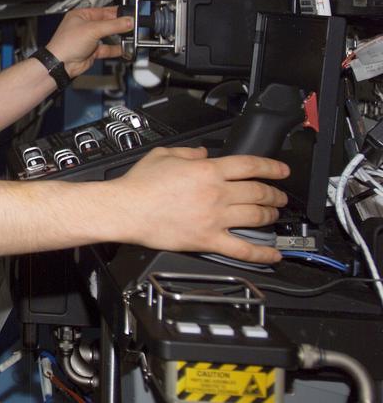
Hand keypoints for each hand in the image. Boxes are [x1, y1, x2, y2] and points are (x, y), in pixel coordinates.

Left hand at [46, 6, 132, 77]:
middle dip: (119, 25)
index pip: (103, 11)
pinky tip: (124, 48)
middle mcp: (84, 26)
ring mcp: (88, 39)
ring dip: (118, 37)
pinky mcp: (91, 51)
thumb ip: (113, 25)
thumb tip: (128, 21)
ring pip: (107, 36)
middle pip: (106, 23)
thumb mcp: (93, 29)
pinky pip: (107, 48)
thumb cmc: (66, 44)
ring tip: (130, 36)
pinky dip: (116, 49)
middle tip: (131, 25)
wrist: (61, 64)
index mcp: (80, 15)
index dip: (116, 13)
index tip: (129, 15)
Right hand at [112, 147, 289, 263]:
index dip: (272, 167)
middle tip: (280, 196)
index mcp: (207, 170)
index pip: (250, 166)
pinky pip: (242, 249)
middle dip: (275, 194)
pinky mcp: (208, 239)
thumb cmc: (139, 184)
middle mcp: (216, 194)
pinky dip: (262, 253)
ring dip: (271, 216)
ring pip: (256, 217)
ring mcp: (215, 218)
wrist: (126, 209)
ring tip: (274, 216)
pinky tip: (273, 254)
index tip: (282, 171)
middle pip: (259, 192)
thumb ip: (187, 152)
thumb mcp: (163, 155)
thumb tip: (201, 152)